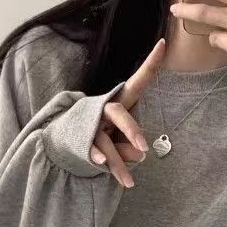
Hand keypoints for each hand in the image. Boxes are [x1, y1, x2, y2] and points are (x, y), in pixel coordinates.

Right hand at [89, 38, 166, 186]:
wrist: (63, 143)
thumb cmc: (103, 139)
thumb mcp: (120, 143)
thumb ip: (130, 148)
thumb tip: (138, 156)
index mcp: (119, 103)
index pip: (137, 82)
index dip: (150, 64)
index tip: (164, 44)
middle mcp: (103, 109)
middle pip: (118, 113)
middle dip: (131, 131)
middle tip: (144, 149)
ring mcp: (89, 123)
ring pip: (104, 139)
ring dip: (117, 162)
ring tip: (129, 182)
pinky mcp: (79, 137)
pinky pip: (91, 147)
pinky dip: (98, 158)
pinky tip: (100, 164)